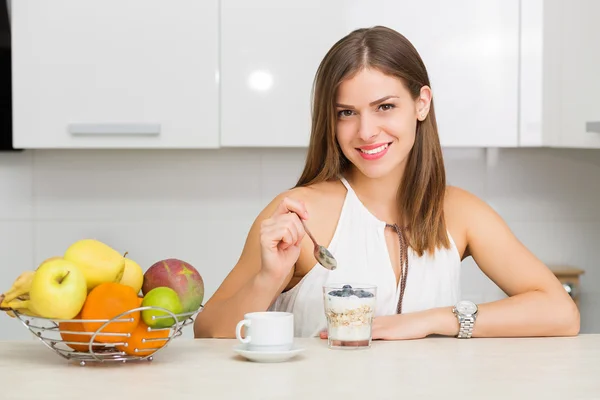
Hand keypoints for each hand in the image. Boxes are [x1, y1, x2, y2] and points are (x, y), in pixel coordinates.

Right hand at [259, 196, 307, 282]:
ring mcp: (265, 229)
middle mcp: (268, 222)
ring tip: (286, 245)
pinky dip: (288, 241)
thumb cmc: (285, 255)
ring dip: (294, 238)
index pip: (286, 201)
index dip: (299, 207)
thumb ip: (298, 219)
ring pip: (290, 224)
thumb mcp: (297, 234)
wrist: (278, 271)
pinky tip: (282, 247)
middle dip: (299, 231)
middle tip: (292, 242)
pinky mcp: (264, 237)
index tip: (306, 217)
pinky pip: (284, 232)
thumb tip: (302, 203)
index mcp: (275, 219)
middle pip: (292, 216)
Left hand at [318, 311, 441, 340]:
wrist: (424, 320)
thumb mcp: (393, 327)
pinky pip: (371, 335)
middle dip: (336, 329)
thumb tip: (371, 335)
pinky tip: (353, 342)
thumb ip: (382, 330)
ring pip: (358, 329)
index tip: (327, 328)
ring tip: (330, 338)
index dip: (340, 325)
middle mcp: (376, 320)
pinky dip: (361, 338)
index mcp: (376, 319)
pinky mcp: (388, 332)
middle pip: (352, 324)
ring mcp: (381, 325)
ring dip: (344, 334)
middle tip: (321, 334)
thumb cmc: (410, 324)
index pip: (354, 321)